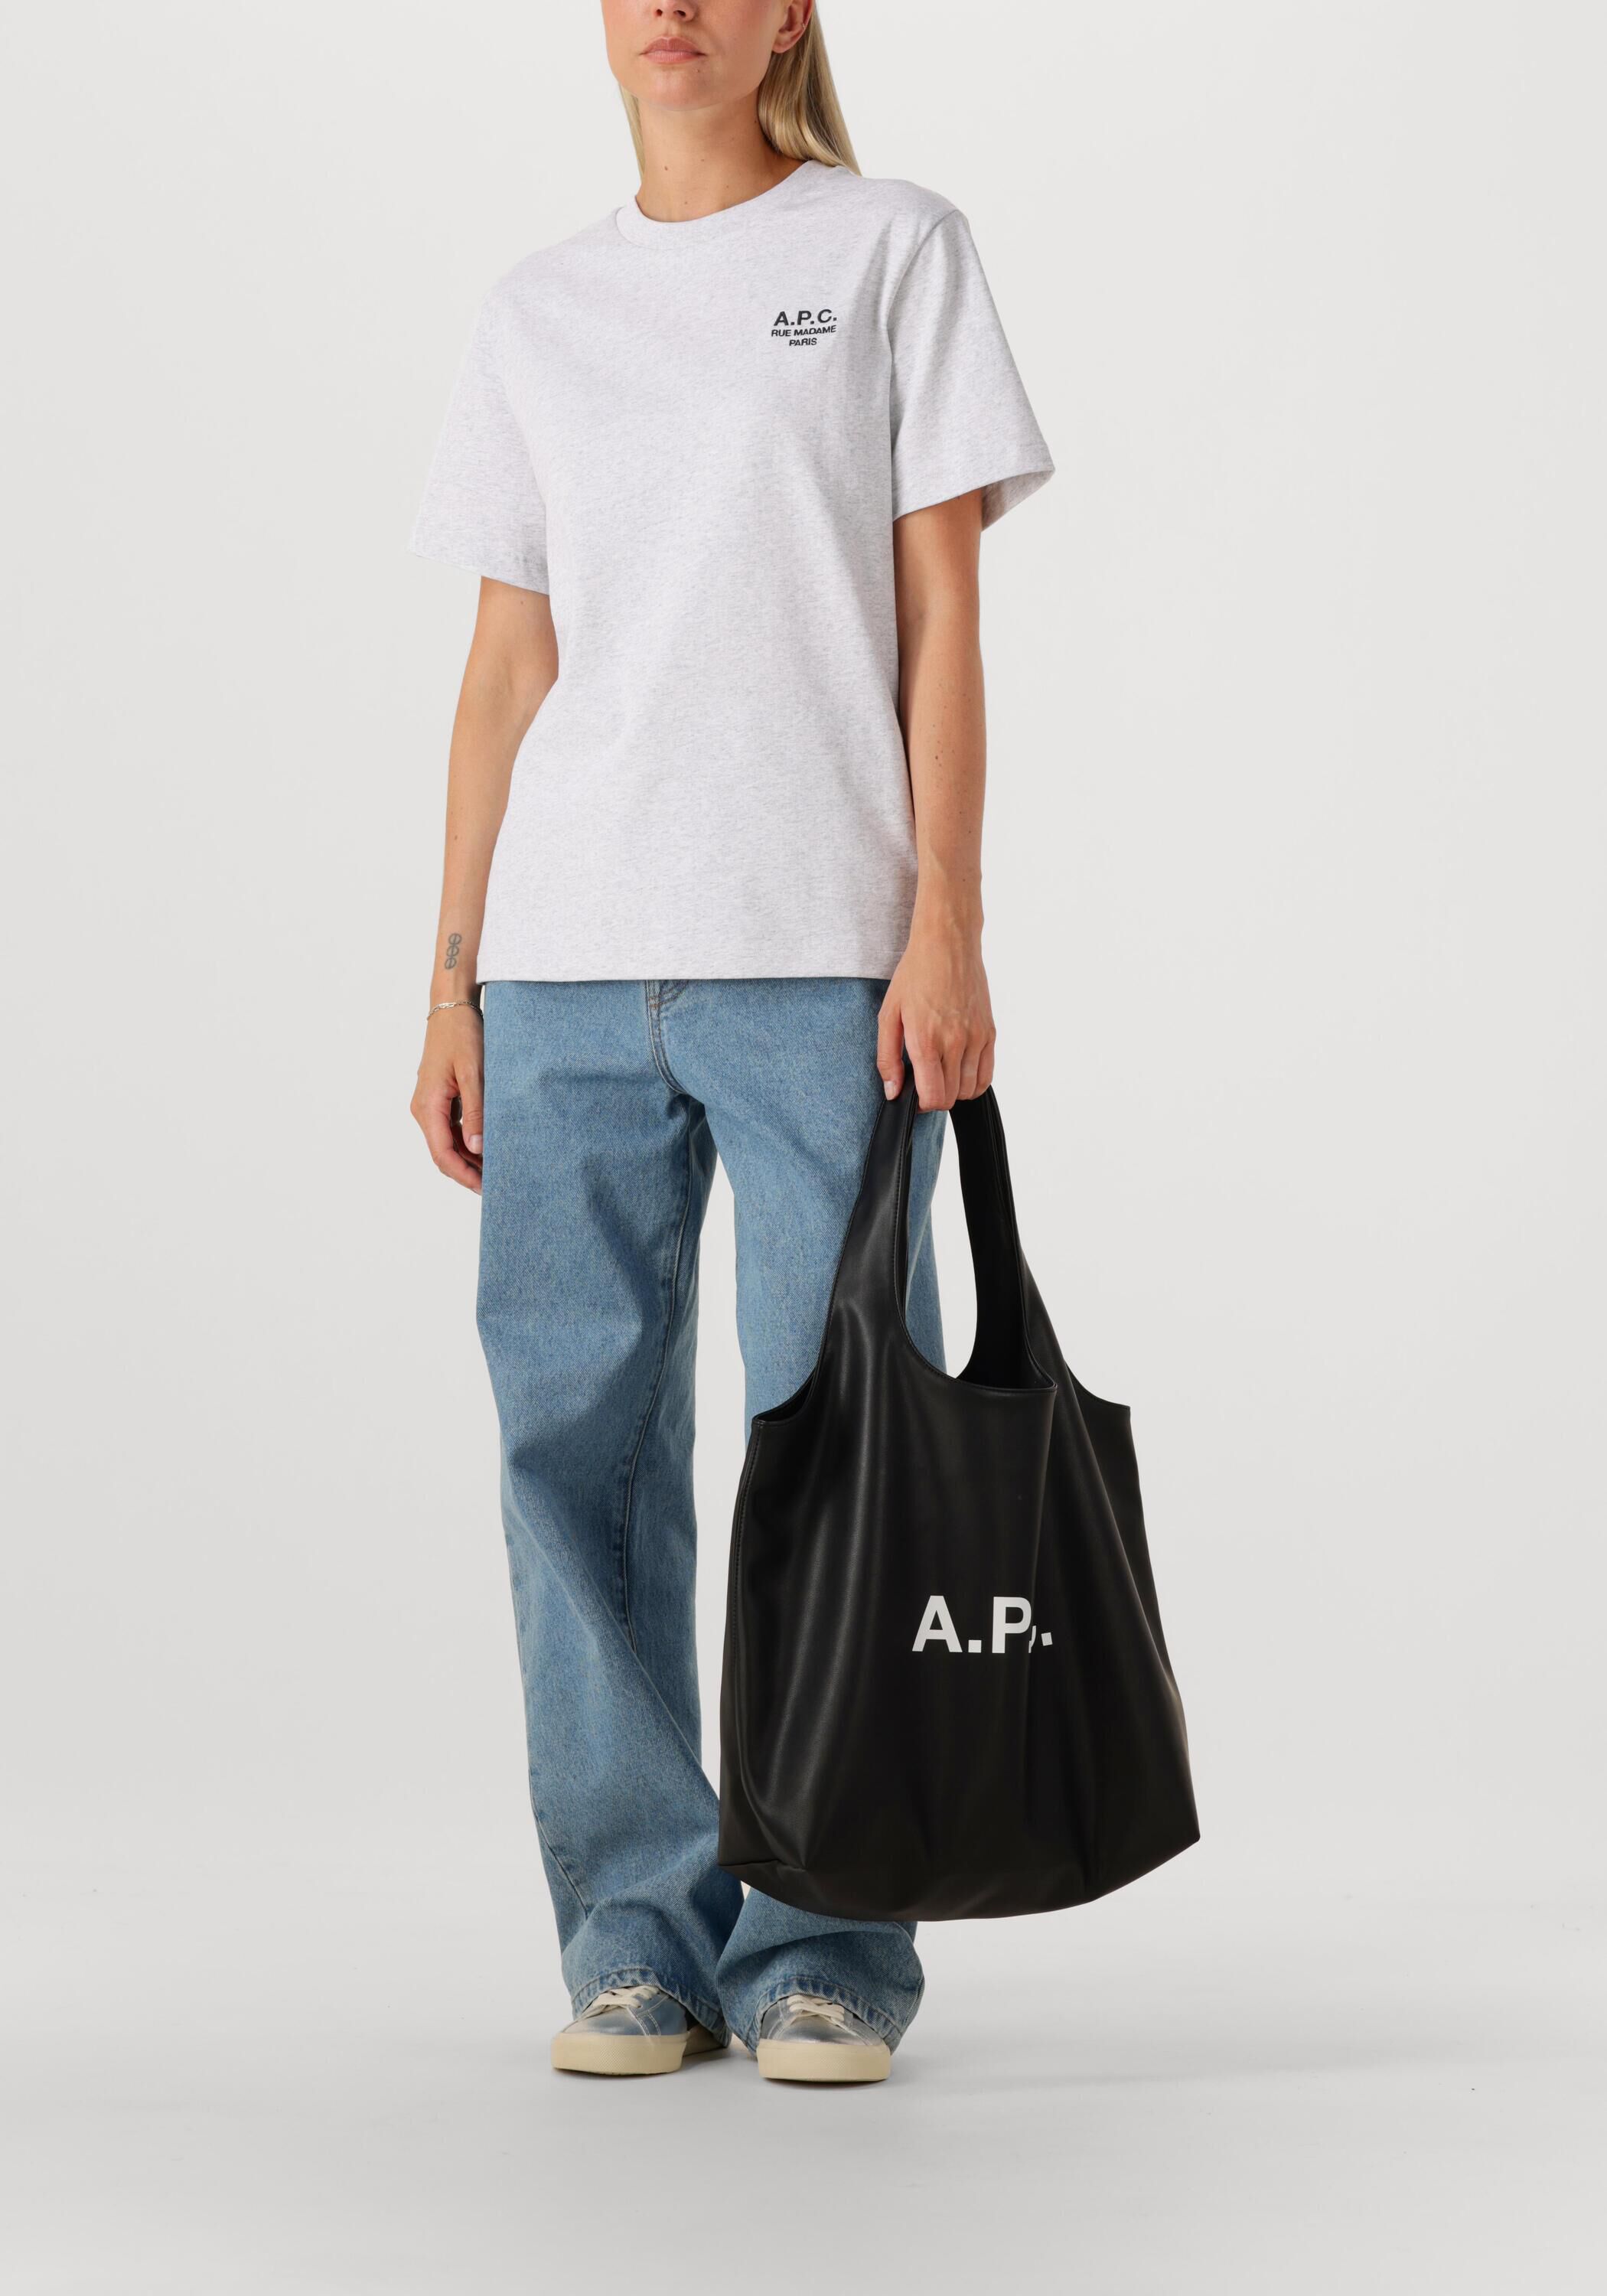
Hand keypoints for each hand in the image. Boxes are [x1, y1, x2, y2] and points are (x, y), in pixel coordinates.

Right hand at [411, 1006, 483, 1192]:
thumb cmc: (462, 1035)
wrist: (452, 1009)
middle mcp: (424, 1109)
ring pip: (447, 1144)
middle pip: (443, 1153)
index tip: (486, 1188)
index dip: (463, 1175)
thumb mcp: (474, 1072)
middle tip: (496, 1185)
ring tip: (496, 1170)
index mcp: (427, 1106)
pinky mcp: (439, 1099)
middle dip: (467, 1172)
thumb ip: (476, 1112)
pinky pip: (450, 1130)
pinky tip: (488, 1147)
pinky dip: (467, 1142)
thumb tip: (477, 1148)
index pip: (442, 1154)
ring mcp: (430, 1105)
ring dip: (469, 1159)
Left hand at [877, 921, 995, 1110]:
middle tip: (925, 1083)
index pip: (933, 1097)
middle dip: (936, 1098)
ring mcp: (976, 1038)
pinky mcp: (989, 1032)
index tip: (914, 1096)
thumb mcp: (888, 1014)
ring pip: (970, 1090)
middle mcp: (955, 1042)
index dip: (922, 1105)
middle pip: (951, 1097)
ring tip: (942, 1074)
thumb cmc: (916, 975)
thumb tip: (892, 1091)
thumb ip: (887, 1058)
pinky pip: (987, 1074)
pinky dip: (974, 1082)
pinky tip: (960, 1071)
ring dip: (955, 1091)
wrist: (948, 944)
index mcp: (926, 1040)